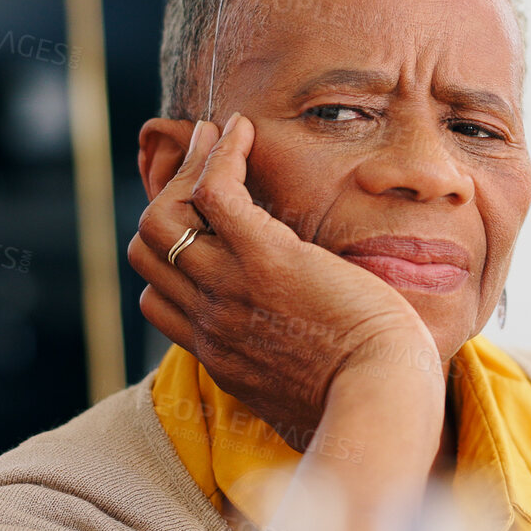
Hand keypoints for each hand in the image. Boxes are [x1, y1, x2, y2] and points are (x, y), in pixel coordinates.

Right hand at [128, 114, 442, 449]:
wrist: (381, 400)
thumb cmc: (364, 400)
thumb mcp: (302, 398)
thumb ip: (284, 375)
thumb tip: (301, 372)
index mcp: (217, 354)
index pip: (156, 300)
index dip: (168, 258)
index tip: (198, 225)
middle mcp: (210, 320)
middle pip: (149, 250)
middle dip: (166, 199)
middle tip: (201, 163)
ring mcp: (230, 287)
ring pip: (167, 216)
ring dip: (190, 165)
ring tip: (217, 135)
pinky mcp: (266, 258)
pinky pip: (215, 191)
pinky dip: (220, 153)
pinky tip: (241, 131)